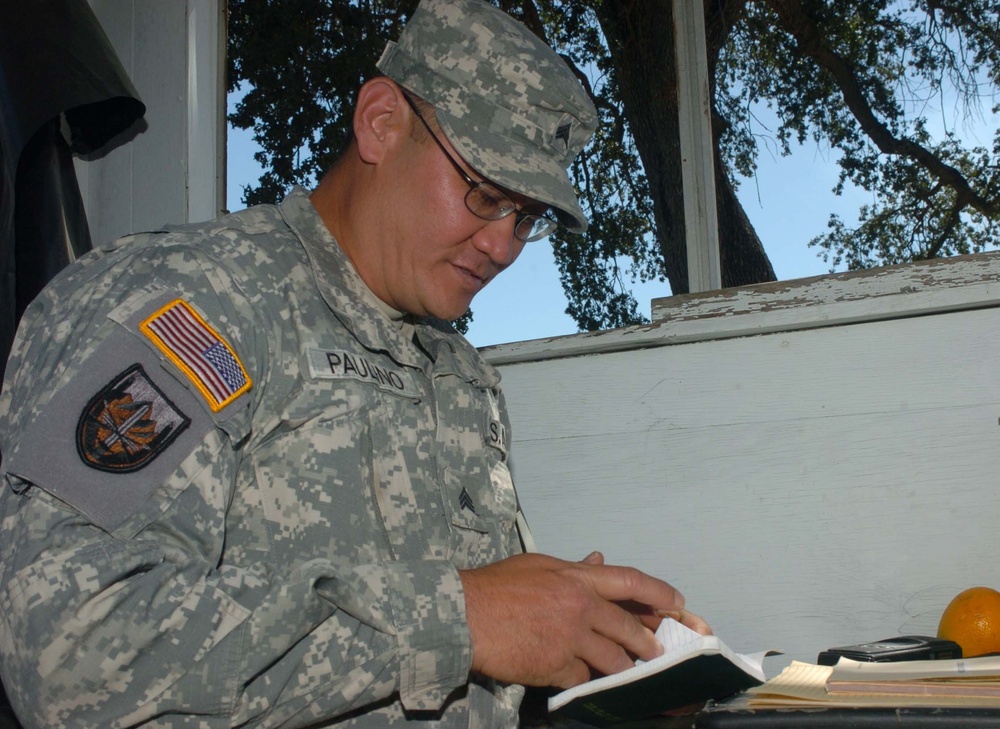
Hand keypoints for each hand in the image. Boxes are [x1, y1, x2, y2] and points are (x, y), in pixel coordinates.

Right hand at [458, 551, 686, 687]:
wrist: (465, 614)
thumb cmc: (496, 586)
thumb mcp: (538, 566)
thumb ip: (572, 568)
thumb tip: (597, 561)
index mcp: (576, 577)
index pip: (631, 582)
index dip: (659, 592)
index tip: (676, 602)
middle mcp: (580, 606)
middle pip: (628, 628)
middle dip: (647, 642)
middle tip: (656, 650)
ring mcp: (570, 638)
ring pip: (613, 659)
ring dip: (622, 667)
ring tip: (626, 670)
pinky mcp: (556, 666)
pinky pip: (583, 678)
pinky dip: (584, 678)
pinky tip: (579, 676)